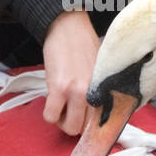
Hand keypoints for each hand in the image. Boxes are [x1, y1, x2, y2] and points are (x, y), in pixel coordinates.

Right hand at [41, 9, 101, 135]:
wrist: (68, 27)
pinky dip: (50, 114)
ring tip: (61, 107)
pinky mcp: (59, 87)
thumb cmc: (84, 45)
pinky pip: (51, 116)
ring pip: (70, 127)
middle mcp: (94, 93)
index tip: (85, 122)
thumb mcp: (101, 70)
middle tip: (70, 112)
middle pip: (85, 129)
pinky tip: (52, 101)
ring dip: (62, 121)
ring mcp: (76, 91)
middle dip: (75, 124)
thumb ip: (101, 91)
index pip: (105, 122)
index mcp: (106, 90)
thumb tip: (100, 111)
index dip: (92, 126)